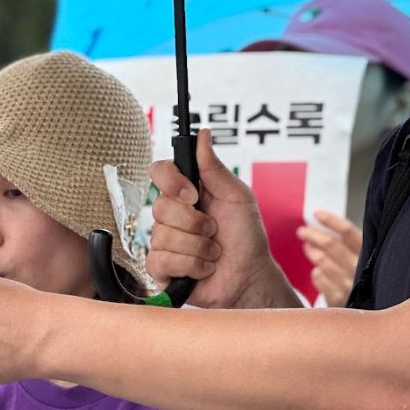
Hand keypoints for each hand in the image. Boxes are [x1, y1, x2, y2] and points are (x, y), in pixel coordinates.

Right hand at [148, 130, 292, 308]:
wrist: (250, 274)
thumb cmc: (246, 236)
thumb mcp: (237, 196)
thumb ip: (215, 168)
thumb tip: (202, 134)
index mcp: (186, 194)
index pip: (159, 172)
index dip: (172, 182)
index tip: (193, 194)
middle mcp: (170, 216)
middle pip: (160, 207)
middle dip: (195, 222)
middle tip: (214, 230)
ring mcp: (163, 242)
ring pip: (164, 236)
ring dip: (199, 247)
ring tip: (213, 252)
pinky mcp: (160, 268)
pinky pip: (164, 260)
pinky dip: (193, 265)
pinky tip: (204, 268)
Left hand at [297, 211, 362, 307]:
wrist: (371, 309)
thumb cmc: (365, 277)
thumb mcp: (362, 256)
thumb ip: (347, 243)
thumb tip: (319, 223)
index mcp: (369, 254)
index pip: (349, 232)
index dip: (331, 221)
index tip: (316, 213)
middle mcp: (360, 269)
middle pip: (332, 246)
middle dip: (314, 235)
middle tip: (302, 231)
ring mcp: (349, 285)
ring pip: (322, 262)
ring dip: (312, 252)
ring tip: (307, 246)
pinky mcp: (338, 299)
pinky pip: (319, 280)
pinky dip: (316, 273)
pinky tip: (317, 270)